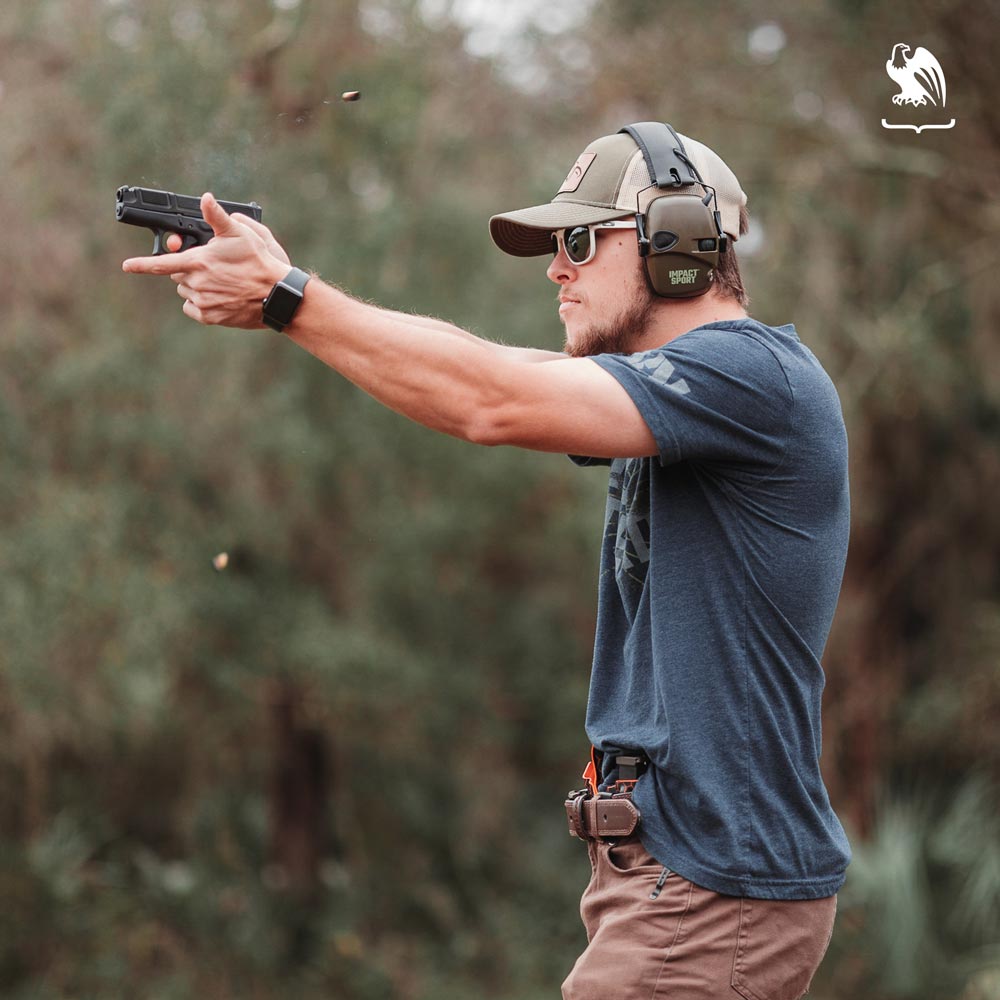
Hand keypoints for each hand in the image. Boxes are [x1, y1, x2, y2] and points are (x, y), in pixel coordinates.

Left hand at [122, 193, 291, 328]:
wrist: (275, 296)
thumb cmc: (259, 262)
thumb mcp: (241, 234)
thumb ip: (217, 216)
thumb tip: (205, 198)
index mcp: (198, 262)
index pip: (161, 263)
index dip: (141, 264)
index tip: (127, 266)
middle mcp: (196, 283)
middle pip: (177, 275)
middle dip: (188, 270)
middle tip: (211, 267)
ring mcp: (202, 301)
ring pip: (186, 292)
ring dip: (195, 287)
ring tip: (219, 283)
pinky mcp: (210, 317)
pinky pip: (193, 309)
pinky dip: (200, 304)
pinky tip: (219, 298)